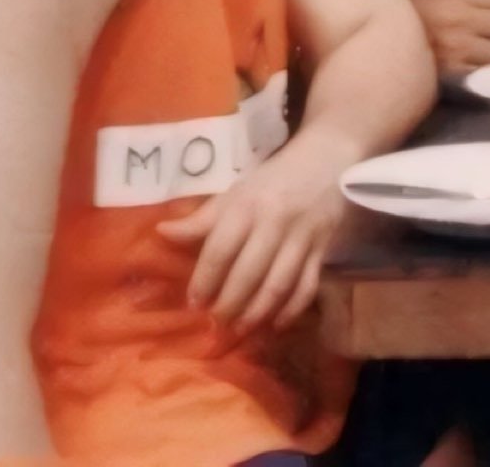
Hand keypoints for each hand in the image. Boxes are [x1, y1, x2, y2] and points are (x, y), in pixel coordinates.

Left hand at [155, 135, 349, 335]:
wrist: (327, 159)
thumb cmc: (273, 179)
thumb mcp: (236, 192)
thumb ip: (203, 219)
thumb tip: (162, 234)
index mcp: (247, 206)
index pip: (221, 249)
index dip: (205, 280)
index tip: (194, 303)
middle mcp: (275, 222)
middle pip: (250, 272)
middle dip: (230, 303)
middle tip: (215, 324)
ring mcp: (302, 237)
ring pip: (279, 283)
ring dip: (258, 311)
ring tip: (241, 329)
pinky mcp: (323, 248)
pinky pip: (308, 285)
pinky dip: (293, 308)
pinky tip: (277, 323)